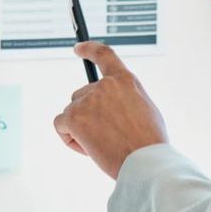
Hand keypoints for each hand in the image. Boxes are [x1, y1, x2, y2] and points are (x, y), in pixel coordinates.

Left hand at [53, 42, 169, 179]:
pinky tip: (87, 148)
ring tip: (101, 146)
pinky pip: (60, 125)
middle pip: (82, 95)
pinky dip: (68, 138)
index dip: (90, 49)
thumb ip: (124, 99)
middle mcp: (105, 85)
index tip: (78, 48)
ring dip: (80, 129)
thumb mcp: (145, 110)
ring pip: (72, 112)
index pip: (104, 55)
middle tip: (107, 137)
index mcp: (125, 80)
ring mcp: (88, 99)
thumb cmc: (149, 144)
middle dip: (88, 116)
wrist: (146, 162)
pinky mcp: (74, 116)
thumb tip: (109, 107)